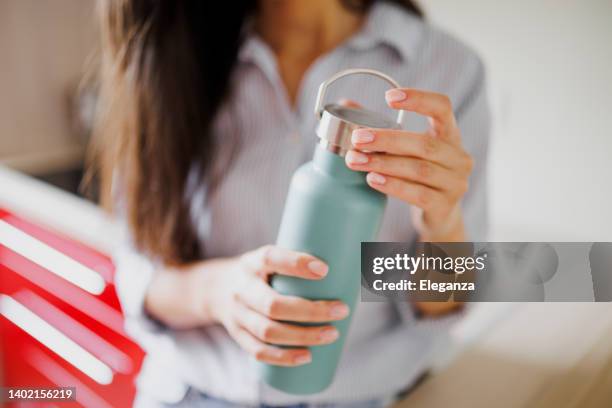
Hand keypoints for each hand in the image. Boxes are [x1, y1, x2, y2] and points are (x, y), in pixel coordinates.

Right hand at [209, 245, 349, 366]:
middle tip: (342, 310)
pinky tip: (307, 357)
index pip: (270, 259)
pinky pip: (259, 351)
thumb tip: (352, 264)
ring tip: (332, 334)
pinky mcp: (238, 334)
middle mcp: (242, 288)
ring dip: (303, 336)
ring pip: (269, 331)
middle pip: (274, 305)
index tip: (325, 269)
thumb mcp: (270, 258)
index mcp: (252, 262)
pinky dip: (284, 357)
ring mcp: (237, 314)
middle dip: (311, 311)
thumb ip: (300, 263)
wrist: (215, 288)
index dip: (296, 264)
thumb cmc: (260, 272)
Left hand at [345, 88, 472, 240]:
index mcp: (450, 135)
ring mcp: (455, 183)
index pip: (442, 107)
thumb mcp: (406, 149)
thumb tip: (347, 103)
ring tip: (355, 161)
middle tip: (357, 138)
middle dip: (387, 139)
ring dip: (383, 163)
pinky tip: (373, 179)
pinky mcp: (445, 206)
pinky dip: (394, 186)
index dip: (419, 99)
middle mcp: (459, 157)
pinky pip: (418, 194)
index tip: (389, 97)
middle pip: (424, 143)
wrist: (439, 215)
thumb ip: (381, 127)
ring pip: (419, 170)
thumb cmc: (418, 175)